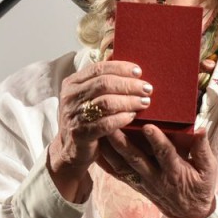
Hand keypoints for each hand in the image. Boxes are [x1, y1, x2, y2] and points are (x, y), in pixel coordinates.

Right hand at [47, 60, 151, 202]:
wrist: (70, 150)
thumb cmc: (85, 120)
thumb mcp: (86, 98)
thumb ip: (101, 84)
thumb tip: (130, 71)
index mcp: (72, 83)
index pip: (98, 68)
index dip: (120, 68)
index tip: (139, 72)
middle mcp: (70, 97)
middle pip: (104, 83)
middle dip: (129, 85)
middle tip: (147, 89)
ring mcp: (74, 115)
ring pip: (106, 102)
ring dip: (129, 101)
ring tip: (144, 102)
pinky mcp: (81, 133)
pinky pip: (106, 123)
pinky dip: (122, 118)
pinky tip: (133, 116)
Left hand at [97, 125, 216, 217]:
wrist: (188, 214)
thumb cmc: (200, 187)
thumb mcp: (209, 170)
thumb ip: (203, 149)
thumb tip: (201, 129)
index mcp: (175, 172)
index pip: (165, 154)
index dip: (157, 141)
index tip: (148, 126)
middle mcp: (156, 177)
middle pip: (136, 159)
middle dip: (123, 142)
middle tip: (112, 125)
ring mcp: (143, 182)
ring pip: (123, 165)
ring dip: (110, 149)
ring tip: (100, 132)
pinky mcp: (134, 184)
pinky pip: (117, 173)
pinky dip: (105, 163)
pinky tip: (94, 150)